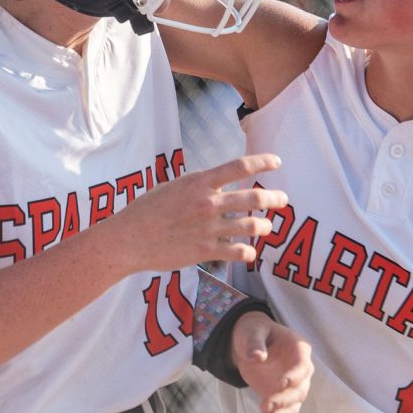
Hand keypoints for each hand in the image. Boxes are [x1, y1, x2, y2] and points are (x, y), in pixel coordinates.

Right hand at [104, 153, 286, 273]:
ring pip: (251, 226)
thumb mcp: (172, 187)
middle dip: (274, 198)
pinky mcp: (205, 251)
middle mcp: (207, 203)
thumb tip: (215, 183)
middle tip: (284, 199)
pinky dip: (248, 251)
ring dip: (265, 226)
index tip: (277, 161)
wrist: (128, 240)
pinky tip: (249, 251)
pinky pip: (239, 251)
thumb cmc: (146, 211)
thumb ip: (197, 186)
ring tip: (268, 227)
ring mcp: (208, 228)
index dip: (262, 162)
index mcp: (198, 182)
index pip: (239, 166)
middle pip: (253, 198)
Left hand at [230, 311, 312, 412]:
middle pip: (299, 391)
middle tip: (265, 405)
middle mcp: (301, 372)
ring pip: (293, 408)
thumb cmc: (254, 332)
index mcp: (299, 350)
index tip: (282, 384)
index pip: (303, 366)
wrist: (249, 343)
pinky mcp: (282, 400)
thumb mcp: (252, 331)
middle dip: (283, 401)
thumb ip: (254, 342)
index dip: (294, 376)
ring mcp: (293, 388)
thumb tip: (257, 357)